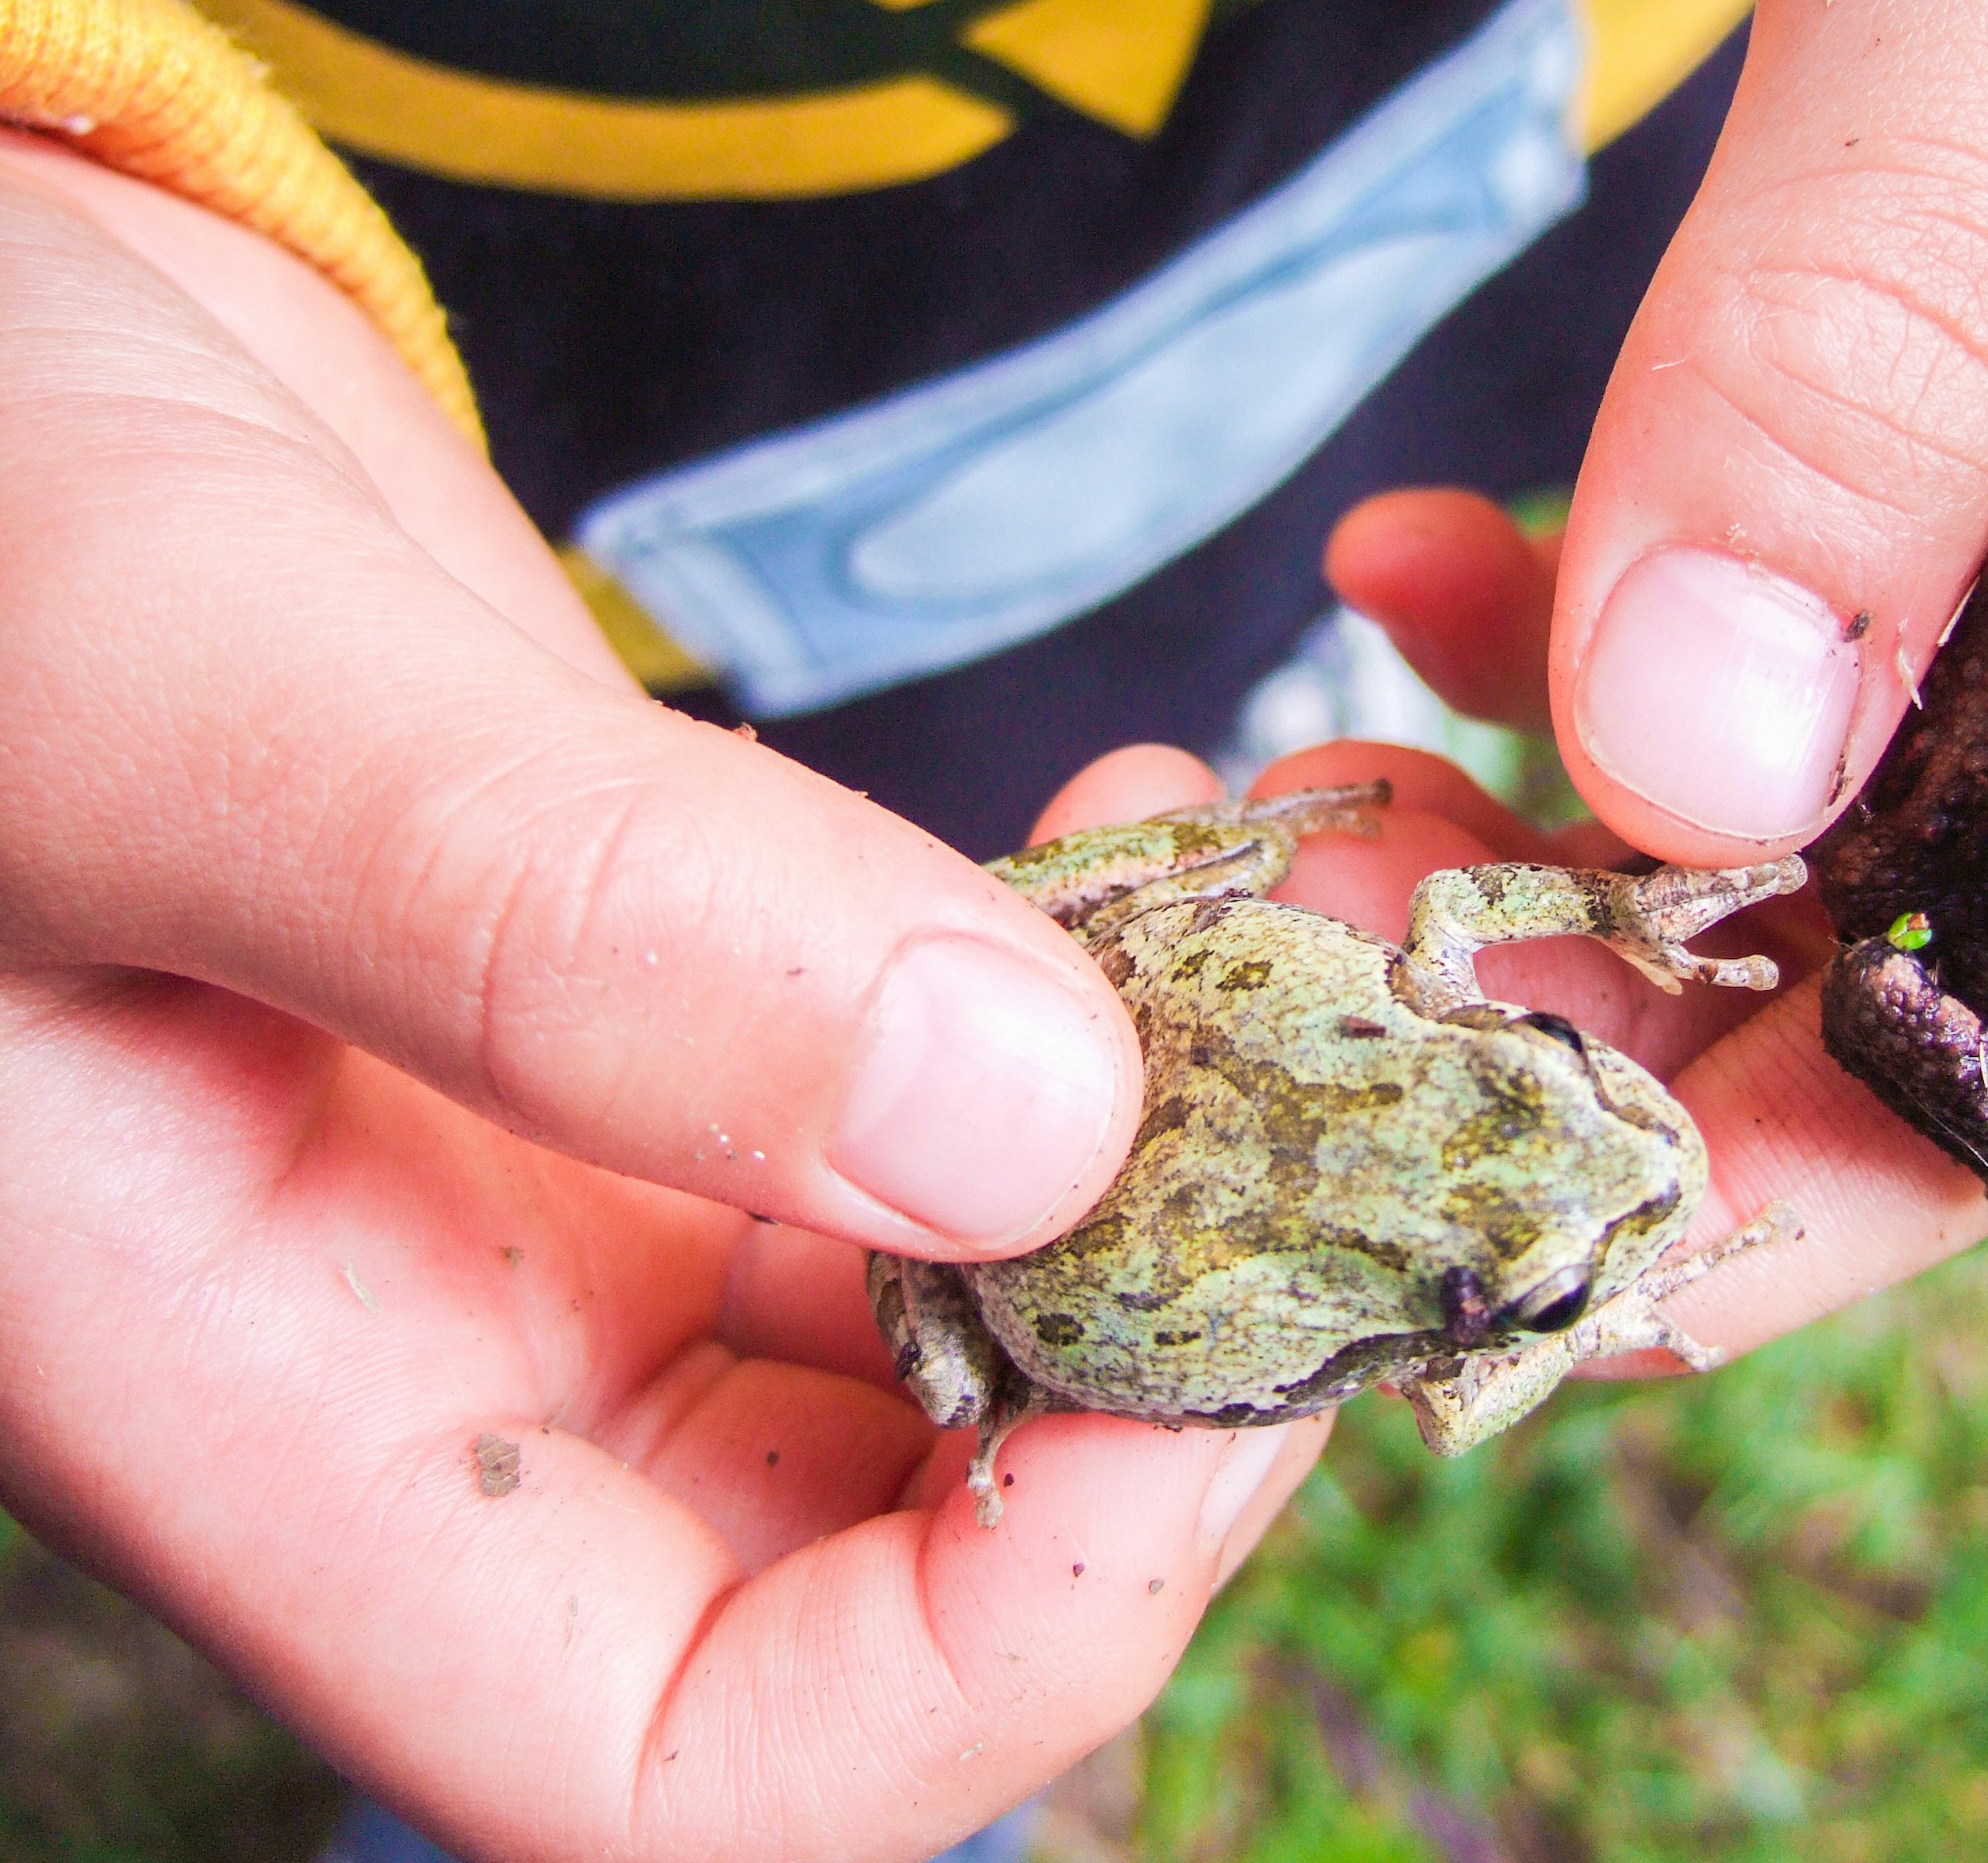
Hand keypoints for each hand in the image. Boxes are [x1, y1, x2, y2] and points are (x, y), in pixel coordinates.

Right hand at [0, 147, 1320, 1860]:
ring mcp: (578, 1197)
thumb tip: (1027, 1125)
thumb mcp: (188, 692)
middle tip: (1339, 1091)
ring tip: (1284, 918)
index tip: (1215, 1346)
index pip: (691, 1771)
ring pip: (959, 1319)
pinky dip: (1097, 1020)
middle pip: (900, 1560)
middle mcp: (456, 1355)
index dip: (1004, 1639)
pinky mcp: (669, 1026)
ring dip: (1180, 1165)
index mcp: (282, 1413)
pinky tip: (1146, 841)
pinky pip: (942, 1114)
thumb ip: (560, 924)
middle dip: (1173, 1367)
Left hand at [1326, 0, 1987, 1348]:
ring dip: (1555, 843)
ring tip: (1329, 814)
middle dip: (1632, 1021)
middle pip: (1926, 929)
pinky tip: (1402, 575)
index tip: (1549, 1267)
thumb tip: (1705, 757)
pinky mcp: (1916, 364)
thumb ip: (1890, 337)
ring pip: (1804, 785)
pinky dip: (1549, 636)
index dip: (1835, 1180)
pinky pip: (1734, 594)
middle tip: (1337, 1016)